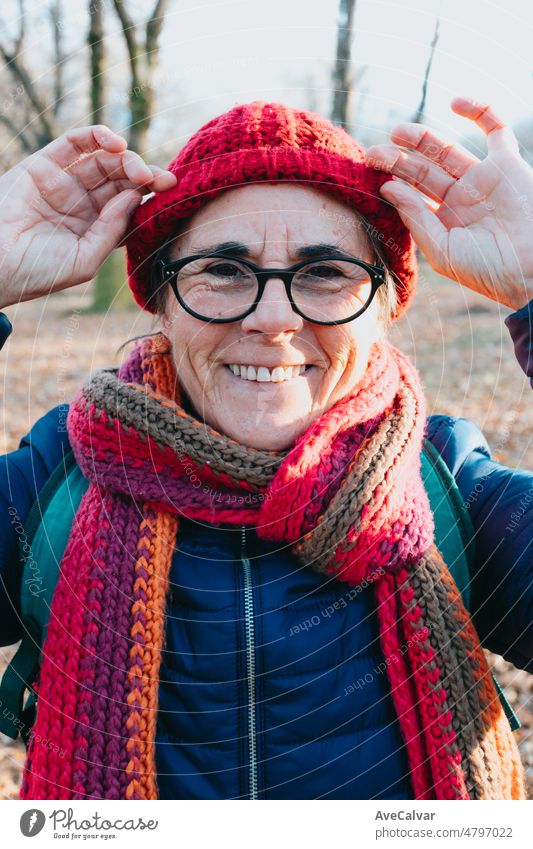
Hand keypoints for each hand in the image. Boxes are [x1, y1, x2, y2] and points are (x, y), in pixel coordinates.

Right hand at [0, 125, 176, 308]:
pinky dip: (97, 137)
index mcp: (95, 229)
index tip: (170, 189)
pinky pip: (75, 143)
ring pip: (103, 161)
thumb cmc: (37, 273)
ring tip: (137, 168)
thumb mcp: (85, 260)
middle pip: (121, 180)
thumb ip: (112, 230)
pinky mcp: (44, 165)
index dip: (149, 195)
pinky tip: (115, 144)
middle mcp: (82, 205)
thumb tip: (134, 196)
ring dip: (125, 158)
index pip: (129, 205)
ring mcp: (64, 184)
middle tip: (159, 178)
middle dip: (143, 176)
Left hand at [366, 97, 532, 310]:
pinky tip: (455, 103)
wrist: (530, 270)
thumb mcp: (442, 250)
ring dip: (423, 138)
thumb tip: (388, 187)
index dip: (393, 179)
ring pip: (448, 150)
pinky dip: (478, 111)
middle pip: (424, 170)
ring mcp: (483, 179)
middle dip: (400, 159)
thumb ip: (416, 219)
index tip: (375, 172)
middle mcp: (461, 197)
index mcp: (444, 220)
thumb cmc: (487, 270)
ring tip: (398, 132)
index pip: (413, 193)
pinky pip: (495, 130)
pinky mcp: (507, 164)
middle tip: (376, 152)